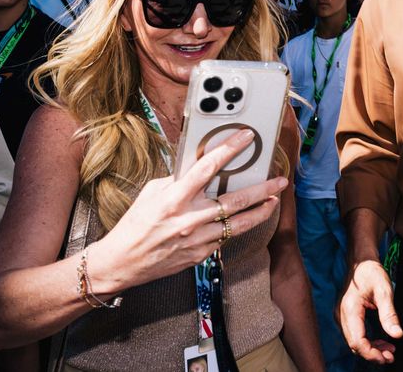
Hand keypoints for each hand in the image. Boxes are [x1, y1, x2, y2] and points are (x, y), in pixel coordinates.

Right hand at [87, 129, 287, 292]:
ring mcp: (197, 239)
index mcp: (174, 198)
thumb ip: (178, 180)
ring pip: (239, 223)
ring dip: (261, 210)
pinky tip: (248, 218)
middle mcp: (189, 219)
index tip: (246, 138)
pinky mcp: (201, 254)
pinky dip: (238, 226)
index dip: (229, 149)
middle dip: (263, 189)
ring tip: (274, 200)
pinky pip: (226, 238)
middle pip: (235, 200)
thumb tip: (199, 168)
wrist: (122, 263)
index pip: (207, 167)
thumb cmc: (135, 225)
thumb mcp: (152, 193)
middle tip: (280, 180)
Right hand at [338, 260, 402, 363]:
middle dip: (372, 354)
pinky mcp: (346, 316)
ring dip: (371, 348)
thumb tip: (398, 335)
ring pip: (354, 341)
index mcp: (350, 309)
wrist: (361, 261)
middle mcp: (342, 315)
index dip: (371, 353)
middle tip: (391, 356)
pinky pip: (354, 334)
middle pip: (354, 344)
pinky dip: (367, 341)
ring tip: (390, 350)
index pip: (357, 341)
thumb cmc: (372, 272)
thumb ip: (389, 314)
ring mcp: (342, 316)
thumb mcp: (385, 290)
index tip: (388, 357)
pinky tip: (381, 341)